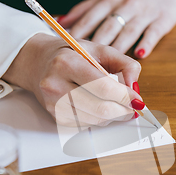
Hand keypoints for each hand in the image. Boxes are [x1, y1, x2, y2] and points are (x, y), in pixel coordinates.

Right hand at [2, 33, 142, 126]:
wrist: (37, 62)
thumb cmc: (71, 54)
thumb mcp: (99, 49)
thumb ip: (124, 64)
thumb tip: (135, 88)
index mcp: (66, 63)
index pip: (103, 87)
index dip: (125, 96)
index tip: (138, 100)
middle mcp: (55, 85)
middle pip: (100, 108)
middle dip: (123, 110)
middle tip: (134, 107)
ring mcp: (53, 103)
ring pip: (95, 120)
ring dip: (113, 116)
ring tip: (118, 105)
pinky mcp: (54, 116)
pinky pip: (86, 125)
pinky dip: (100, 119)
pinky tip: (100, 107)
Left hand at [58, 0, 175, 58]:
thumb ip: (85, 9)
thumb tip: (61, 22)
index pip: (90, 18)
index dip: (78, 34)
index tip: (66, 50)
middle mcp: (126, 5)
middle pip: (107, 28)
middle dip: (95, 46)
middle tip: (84, 65)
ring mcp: (145, 13)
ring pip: (128, 32)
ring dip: (118, 49)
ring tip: (108, 67)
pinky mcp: (162, 20)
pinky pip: (153, 33)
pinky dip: (146, 44)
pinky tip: (139, 55)